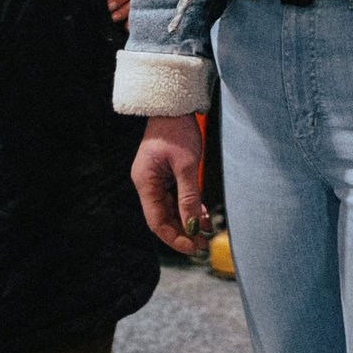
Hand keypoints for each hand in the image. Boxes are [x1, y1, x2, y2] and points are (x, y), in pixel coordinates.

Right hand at [132, 114, 208, 253]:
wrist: (173, 104)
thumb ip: (189, 197)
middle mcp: (148, 184)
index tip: (192, 248)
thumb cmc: (176, 129)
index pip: (156, 221)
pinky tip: (204, 216)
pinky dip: (190, 207)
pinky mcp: (166, 174)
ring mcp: (157, 179)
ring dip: (188, 221)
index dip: (174, 237)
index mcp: (145, 182)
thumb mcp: (186, 165)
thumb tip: (193, 226)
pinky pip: (177, 197)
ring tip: (206, 234)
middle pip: (163, 217)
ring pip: (172, 209)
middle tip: (203, 246)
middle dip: (183, 232)